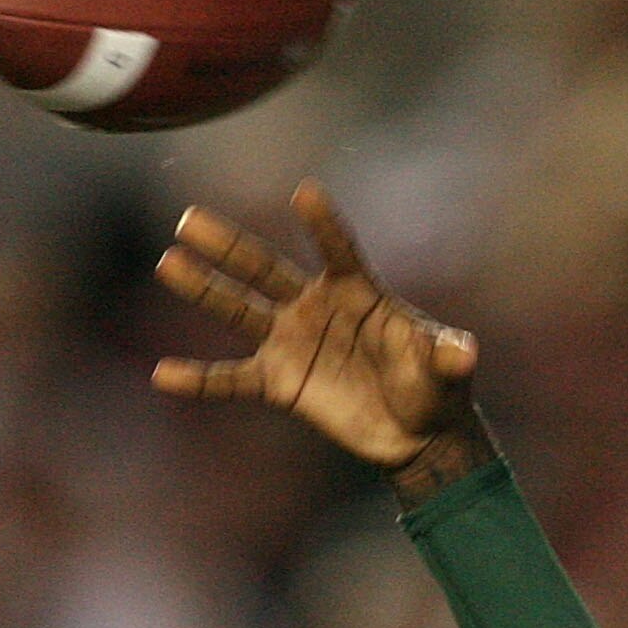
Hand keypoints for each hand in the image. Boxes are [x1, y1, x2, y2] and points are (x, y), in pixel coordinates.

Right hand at [151, 180, 494, 494]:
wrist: (417, 434)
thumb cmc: (436, 388)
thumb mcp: (446, 370)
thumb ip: (447, 356)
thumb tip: (464, 352)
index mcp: (359, 292)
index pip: (338, 250)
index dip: (324, 225)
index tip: (306, 193)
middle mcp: (316, 306)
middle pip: (265, 269)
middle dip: (228, 245)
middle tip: (188, 218)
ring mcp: (292, 341)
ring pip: (240, 309)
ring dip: (204, 289)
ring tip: (168, 263)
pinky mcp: (281, 382)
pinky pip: (232, 380)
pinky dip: (200, 380)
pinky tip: (163, 375)